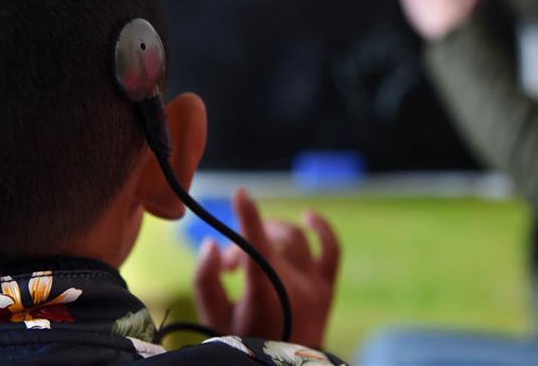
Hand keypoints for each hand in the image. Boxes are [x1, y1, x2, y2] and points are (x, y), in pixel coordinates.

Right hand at [194, 189, 339, 348]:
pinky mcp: (327, 290)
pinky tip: (309, 217)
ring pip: (294, 238)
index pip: (256, 245)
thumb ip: (206, 280)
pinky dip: (322, 229)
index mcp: (265, 294)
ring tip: (252, 253)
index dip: (248, 215)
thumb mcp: (215, 319)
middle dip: (243, 243)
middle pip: (268, 240)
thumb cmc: (244, 344)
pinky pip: (331, 249)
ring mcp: (315, 286)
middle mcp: (295, 286)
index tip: (240, 193)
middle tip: (228, 266)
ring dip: (269, 235)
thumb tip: (211, 244)